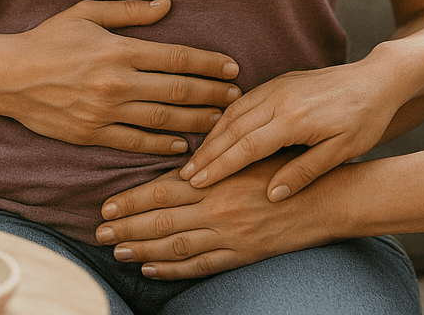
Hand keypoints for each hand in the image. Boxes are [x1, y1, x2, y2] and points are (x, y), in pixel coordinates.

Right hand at [0, 0, 240, 152]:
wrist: (7, 76)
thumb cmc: (49, 38)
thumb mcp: (88, 13)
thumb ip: (131, 11)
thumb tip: (168, 5)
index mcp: (119, 50)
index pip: (176, 58)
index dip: (208, 64)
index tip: (231, 68)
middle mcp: (116, 83)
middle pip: (177, 91)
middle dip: (211, 94)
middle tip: (236, 97)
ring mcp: (104, 112)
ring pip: (161, 119)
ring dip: (195, 121)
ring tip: (220, 122)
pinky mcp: (91, 135)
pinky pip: (134, 142)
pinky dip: (161, 145)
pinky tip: (182, 145)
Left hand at [95, 158, 334, 278]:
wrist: (324, 197)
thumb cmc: (286, 166)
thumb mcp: (249, 154)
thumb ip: (214, 162)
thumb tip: (179, 167)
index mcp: (217, 180)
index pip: (163, 191)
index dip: (133, 199)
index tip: (108, 203)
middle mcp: (217, 209)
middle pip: (162, 221)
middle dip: (127, 226)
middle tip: (99, 231)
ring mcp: (228, 236)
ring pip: (175, 246)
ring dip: (143, 250)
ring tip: (118, 250)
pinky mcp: (241, 255)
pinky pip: (200, 266)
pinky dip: (173, 269)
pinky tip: (152, 270)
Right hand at [178, 53, 404, 199]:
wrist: (377, 79)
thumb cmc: (365, 119)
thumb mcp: (342, 151)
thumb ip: (305, 172)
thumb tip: (272, 195)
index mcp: (294, 119)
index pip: (246, 147)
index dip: (220, 167)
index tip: (197, 184)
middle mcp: (280, 98)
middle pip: (233, 128)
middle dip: (208, 153)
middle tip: (185, 176)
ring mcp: (279, 85)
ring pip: (235, 111)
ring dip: (213, 135)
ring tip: (196, 159)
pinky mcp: (281, 80)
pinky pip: (246, 100)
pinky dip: (227, 118)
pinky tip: (220, 132)